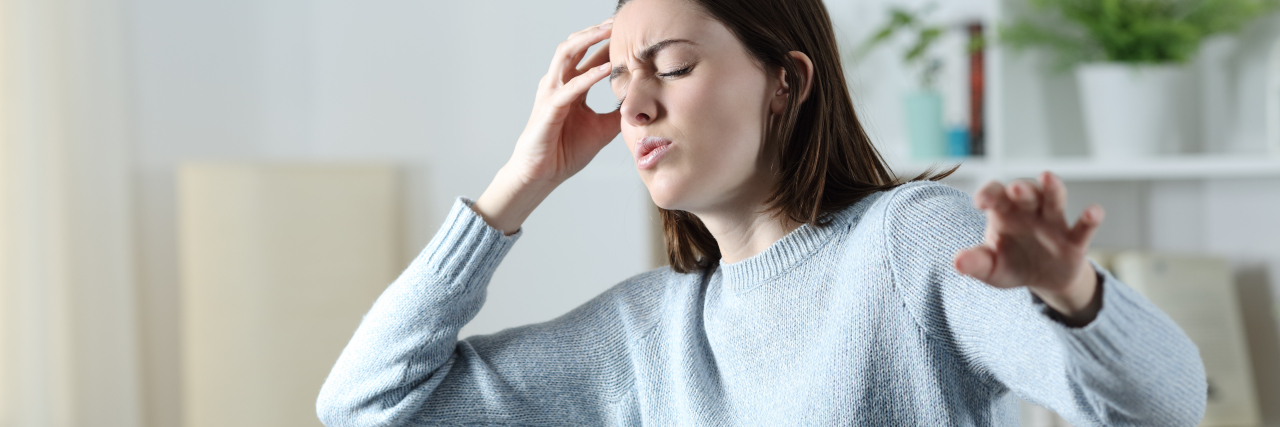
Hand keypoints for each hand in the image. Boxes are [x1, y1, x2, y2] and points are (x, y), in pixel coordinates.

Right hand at [508, 17, 620, 185]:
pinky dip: (589, 76)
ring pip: (566, 54)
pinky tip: (607, 69)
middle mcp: (559, 84)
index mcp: (571, 87)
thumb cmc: (565, 152)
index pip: (589, 56)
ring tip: (609, 31)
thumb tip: (642, 106)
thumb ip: (618, 114)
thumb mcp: (602, 129)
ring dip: (588, 41)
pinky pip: (570, 87)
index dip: (608, 43)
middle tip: (619, 21)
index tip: (630, 33)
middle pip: (575, 45)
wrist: (542, 175)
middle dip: (596, 31)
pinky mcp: (549, 108)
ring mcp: (551, 93)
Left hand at [953, 172, 1105, 325]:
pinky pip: (1083, 228)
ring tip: (1048, 178)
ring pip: (1054, 199)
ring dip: (1052, 188)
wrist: (1044, 281)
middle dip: (1021, 189)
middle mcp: (1029, 212)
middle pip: (1026, 192)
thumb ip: (976, 263)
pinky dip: (1090, 219)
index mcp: (1004, 213)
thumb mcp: (991, 268)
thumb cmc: (1012, 265)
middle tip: (1016, 190)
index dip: (988, 194)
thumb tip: (956, 263)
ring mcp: (1053, 223)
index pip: (995, 194)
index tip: (980, 203)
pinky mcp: (1074, 241)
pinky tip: (1094, 212)